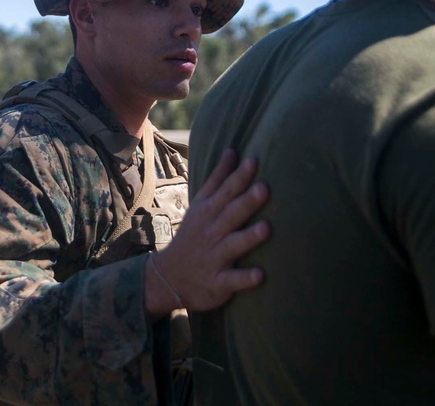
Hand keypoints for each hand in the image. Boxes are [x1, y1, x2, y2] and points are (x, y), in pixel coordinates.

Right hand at [144, 148, 269, 316]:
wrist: (168, 278)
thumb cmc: (192, 236)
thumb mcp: (200, 205)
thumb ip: (218, 180)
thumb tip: (233, 152)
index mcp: (208, 212)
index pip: (225, 191)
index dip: (238, 177)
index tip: (253, 161)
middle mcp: (211, 233)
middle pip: (230, 214)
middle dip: (247, 202)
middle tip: (265, 188)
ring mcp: (214, 258)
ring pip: (233, 246)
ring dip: (249, 237)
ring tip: (266, 228)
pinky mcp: (218, 283)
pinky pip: (232, 280)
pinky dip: (244, 278)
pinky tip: (259, 275)